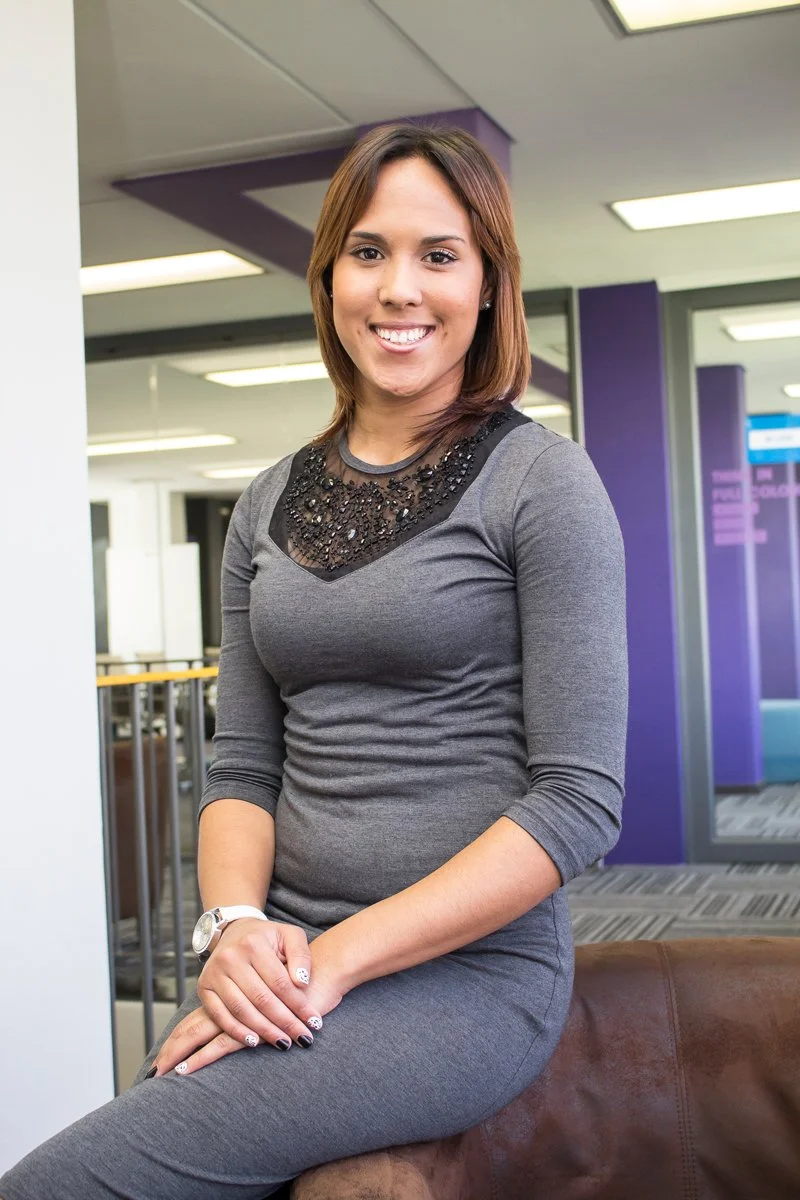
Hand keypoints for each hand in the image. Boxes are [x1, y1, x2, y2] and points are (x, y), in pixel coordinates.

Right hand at [149, 921, 346, 1076]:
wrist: (235, 932)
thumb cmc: (268, 938)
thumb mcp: (290, 936)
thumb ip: (301, 956)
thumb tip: (302, 983)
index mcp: (253, 943)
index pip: (280, 982)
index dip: (299, 1005)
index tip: (315, 1022)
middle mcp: (230, 958)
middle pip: (261, 999)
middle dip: (285, 1022)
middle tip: (303, 1038)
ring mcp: (214, 974)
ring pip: (241, 1010)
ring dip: (264, 1031)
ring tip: (284, 1042)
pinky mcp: (203, 988)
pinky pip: (220, 1016)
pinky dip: (237, 1032)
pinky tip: (255, 1041)